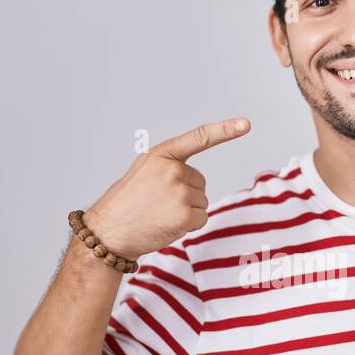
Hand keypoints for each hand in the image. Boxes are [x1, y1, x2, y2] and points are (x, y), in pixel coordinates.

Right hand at [83, 118, 249, 259]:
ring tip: (160, 213)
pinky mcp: (185, 215)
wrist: (110, 231)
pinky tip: (167, 224)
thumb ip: (168, 165)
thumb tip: (197, 180)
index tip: (245, 124)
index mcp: (162, 155)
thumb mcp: (144, 171)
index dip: (224, 130)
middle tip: (158, 203)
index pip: (199, 138)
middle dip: (186, 194)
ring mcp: (180, 192)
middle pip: (200, 182)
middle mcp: (172, 170)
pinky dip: (189, 225)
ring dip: (186, 211)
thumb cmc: (127, 202)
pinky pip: (202, 218)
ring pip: (201, 201)